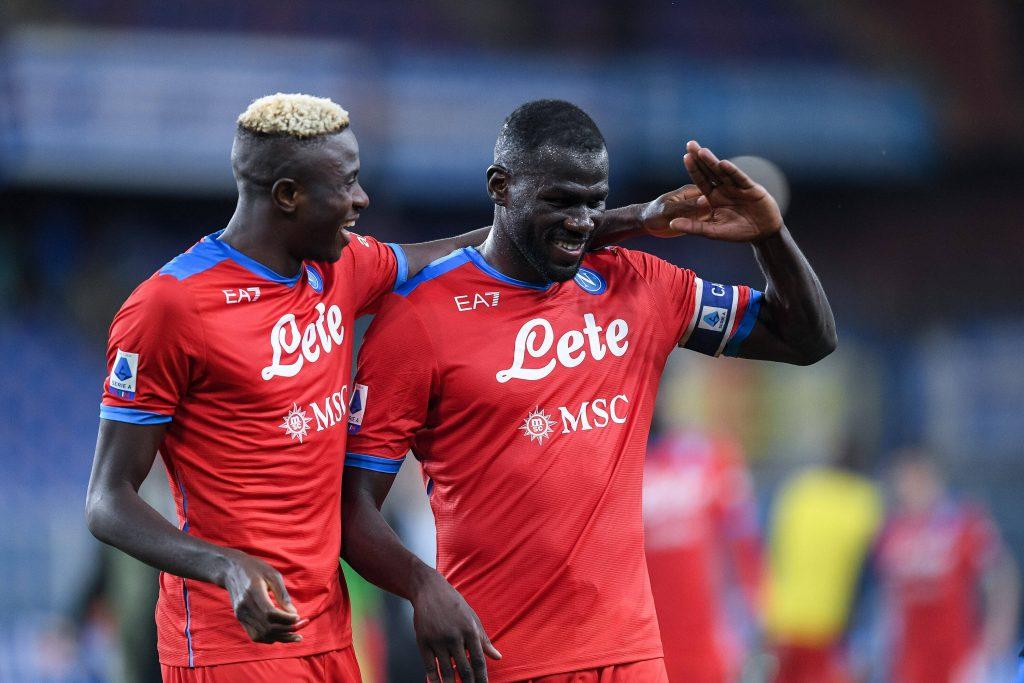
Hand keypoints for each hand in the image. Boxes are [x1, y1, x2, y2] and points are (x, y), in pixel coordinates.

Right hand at [220, 549, 304, 643]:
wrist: (231, 570)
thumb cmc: (255, 569)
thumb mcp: (273, 575)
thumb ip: (283, 595)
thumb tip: (294, 614)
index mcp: (252, 592)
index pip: (269, 614)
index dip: (286, 619)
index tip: (299, 617)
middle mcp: (244, 606)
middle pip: (267, 627)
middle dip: (288, 629)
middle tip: (304, 624)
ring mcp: (240, 615)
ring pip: (262, 635)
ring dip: (280, 637)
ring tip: (296, 635)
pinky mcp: (240, 619)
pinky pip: (255, 635)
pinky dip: (270, 638)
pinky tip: (282, 634)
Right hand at [411, 569, 499, 682]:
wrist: (429, 590)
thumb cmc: (454, 605)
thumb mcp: (472, 618)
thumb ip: (484, 640)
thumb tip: (498, 657)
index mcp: (470, 630)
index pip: (479, 661)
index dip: (482, 679)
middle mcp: (455, 636)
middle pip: (464, 669)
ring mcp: (438, 640)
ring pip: (447, 671)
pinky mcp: (423, 641)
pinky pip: (430, 666)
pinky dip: (434, 679)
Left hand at [657, 140, 783, 242]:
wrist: (763, 233)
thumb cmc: (738, 232)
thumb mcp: (713, 231)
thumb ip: (694, 227)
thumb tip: (671, 224)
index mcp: (714, 197)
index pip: (701, 180)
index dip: (694, 169)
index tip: (685, 157)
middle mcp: (724, 189)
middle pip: (710, 171)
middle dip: (700, 158)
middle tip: (690, 144)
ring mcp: (737, 187)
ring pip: (723, 172)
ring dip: (713, 162)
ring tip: (702, 152)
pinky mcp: (751, 189)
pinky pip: (740, 179)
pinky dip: (732, 172)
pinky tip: (724, 164)